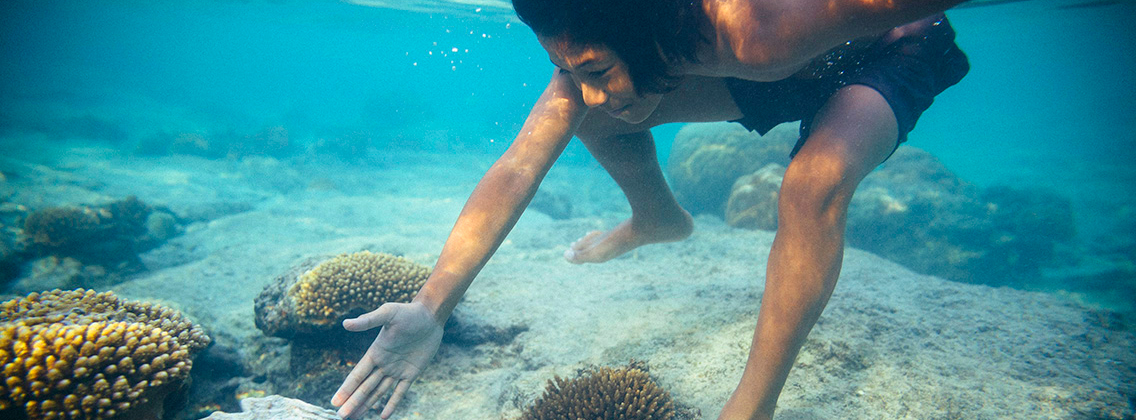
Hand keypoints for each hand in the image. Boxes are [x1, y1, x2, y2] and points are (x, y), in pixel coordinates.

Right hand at [331, 301, 443, 418]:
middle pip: (365, 387)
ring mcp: (397, 370)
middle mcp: (383, 364)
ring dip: (367, 405)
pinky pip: (400, 392)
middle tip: (342, 416)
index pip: (357, 375)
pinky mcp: (412, 373)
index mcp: (375, 352)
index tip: (335, 402)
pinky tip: (383, 416)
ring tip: (355, 417)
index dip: (346, 389)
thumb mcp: (388, 313)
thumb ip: (368, 320)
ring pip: (379, 392)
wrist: (430, 315)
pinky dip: (392, 404)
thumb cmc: (408, 312)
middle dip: (354, 402)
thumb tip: (345, 324)